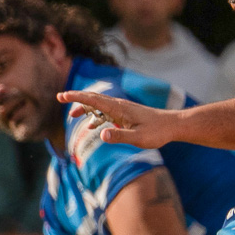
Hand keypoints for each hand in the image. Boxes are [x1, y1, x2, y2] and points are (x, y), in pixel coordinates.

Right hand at [55, 89, 176, 149]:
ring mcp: (122, 109)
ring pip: (99, 105)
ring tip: (72, 115)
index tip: (62, 96)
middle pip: (94, 99)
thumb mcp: (138, 138)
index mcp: (119, 109)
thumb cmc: (157, 132)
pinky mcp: (126, 114)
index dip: (76, 97)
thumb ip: (119, 136)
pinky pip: (106, 112)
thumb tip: (100, 135)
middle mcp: (119, 105)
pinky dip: (95, 115)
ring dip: (85, 108)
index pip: (94, 100)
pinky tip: (91, 125)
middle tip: (60, 98)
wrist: (174, 125)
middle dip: (76, 99)